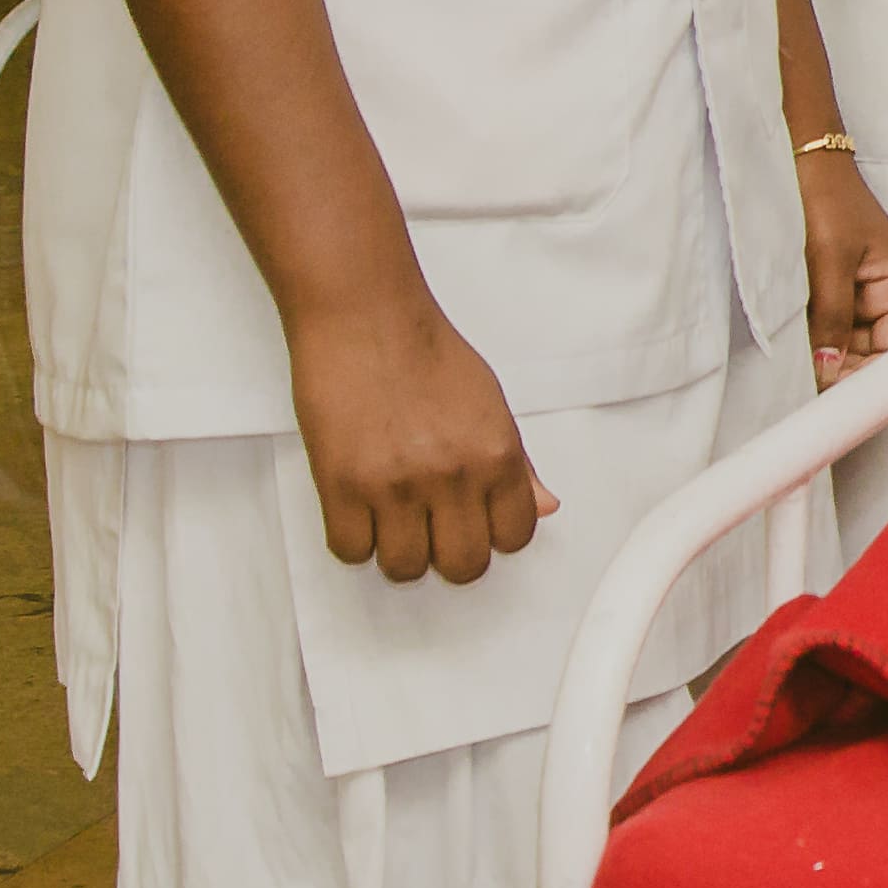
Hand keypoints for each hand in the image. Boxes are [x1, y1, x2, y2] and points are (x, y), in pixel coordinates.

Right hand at [288, 292, 555, 585]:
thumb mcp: (491, 404)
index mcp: (497, 453)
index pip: (515, 536)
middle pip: (463, 566)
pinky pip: (351, 551)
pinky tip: (360, 509)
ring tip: (394, 516)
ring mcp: (395, 485)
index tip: (476, 523)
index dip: (494, 536)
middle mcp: (452, 475)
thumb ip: (519, 464)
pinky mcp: (341, 486)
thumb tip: (546, 506)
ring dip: (399, 550)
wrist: (366, 320)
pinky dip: (355, 539)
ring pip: (405, 568)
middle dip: (448, 554)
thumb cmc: (428, 354)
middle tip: (433, 528)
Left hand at [798, 150, 887, 386]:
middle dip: (847, 374)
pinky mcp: (832, 290)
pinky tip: (795, 353)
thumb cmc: (825, 195)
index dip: (877, 379)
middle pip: (875, 352)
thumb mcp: (828, 260)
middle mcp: (882, 292)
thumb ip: (832, 318)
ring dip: (827, 359)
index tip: (850, 405)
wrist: (799, 159)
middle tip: (814, 398)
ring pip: (848, 344)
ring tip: (801, 377)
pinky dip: (814, 343)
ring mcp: (856, 292)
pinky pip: (829, 328)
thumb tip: (830, 370)